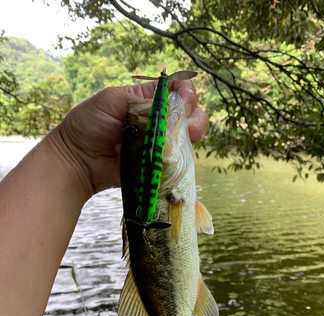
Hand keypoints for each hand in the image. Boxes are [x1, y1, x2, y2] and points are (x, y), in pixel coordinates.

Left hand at [49, 80, 208, 194]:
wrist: (77, 159)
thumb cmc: (87, 125)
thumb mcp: (111, 100)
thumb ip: (140, 99)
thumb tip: (166, 108)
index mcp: (148, 99)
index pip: (178, 90)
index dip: (187, 93)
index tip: (184, 100)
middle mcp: (158, 120)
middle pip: (191, 115)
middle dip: (194, 118)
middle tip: (185, 126)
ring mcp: (159, 144)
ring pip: (188, 139)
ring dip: (187, 138)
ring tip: (171, 143)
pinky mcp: (157, 165)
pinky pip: (176, 163)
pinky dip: (174, 159)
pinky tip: (161, 158)